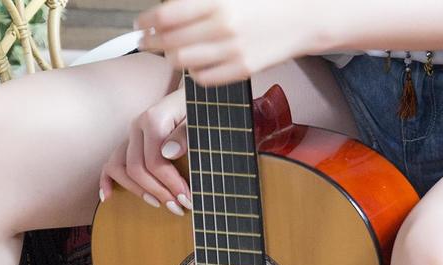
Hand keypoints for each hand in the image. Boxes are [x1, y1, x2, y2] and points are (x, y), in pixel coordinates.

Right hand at [98, 85, 191, 214]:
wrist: (188, 99)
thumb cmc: (196, 110)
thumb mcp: (196, 119)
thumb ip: (184, 134)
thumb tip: (168, 153)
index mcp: (153, 119)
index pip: (155, 161)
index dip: (170, 184)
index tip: (187, 199)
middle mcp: (136, 127)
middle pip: (136, 168)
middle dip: (157, 191)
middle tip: (178, 207)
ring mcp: (130, 135)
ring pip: (119, 168)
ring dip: (138, 191)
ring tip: (158, 204)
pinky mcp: (128, 143)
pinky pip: (110, 163)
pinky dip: (106, 181)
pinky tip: (109, 197)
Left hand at [135, 0, 323, 86]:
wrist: (302, 18)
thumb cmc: (264, 1)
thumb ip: (196, 0)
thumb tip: (167, 6)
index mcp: (216, 1)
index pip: (166, 16)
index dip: (147, 21)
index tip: (140, 23)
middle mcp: (222, 27)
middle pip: (170, 42)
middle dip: (151, 42)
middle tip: (145, 40)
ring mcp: (233, 52)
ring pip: (183, 62)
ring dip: (170, 57)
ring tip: (168, 51)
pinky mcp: (242, 70)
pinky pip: (204, 78)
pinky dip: (192, 72)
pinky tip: (192, 63)